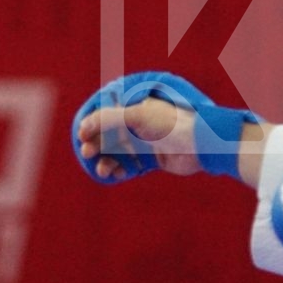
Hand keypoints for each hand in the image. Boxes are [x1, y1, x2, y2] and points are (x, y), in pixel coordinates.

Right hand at [75, 94, 199, 179]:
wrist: (201, 145)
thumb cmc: (170, 124)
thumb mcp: (135, 116)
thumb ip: (108, 119)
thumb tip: (83, 126)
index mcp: (135, 107)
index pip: (106, 113)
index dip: (92, 124)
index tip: (81, 135)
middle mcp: (139, 124)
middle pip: (109, 135)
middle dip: (96, 144)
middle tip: (87, 153)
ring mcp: (146, 142)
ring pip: (118, 153)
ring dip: (106, 161)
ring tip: (102, 170)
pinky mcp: (153, 159)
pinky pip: (130, 166)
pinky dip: (120, 171)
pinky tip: (114, 175)